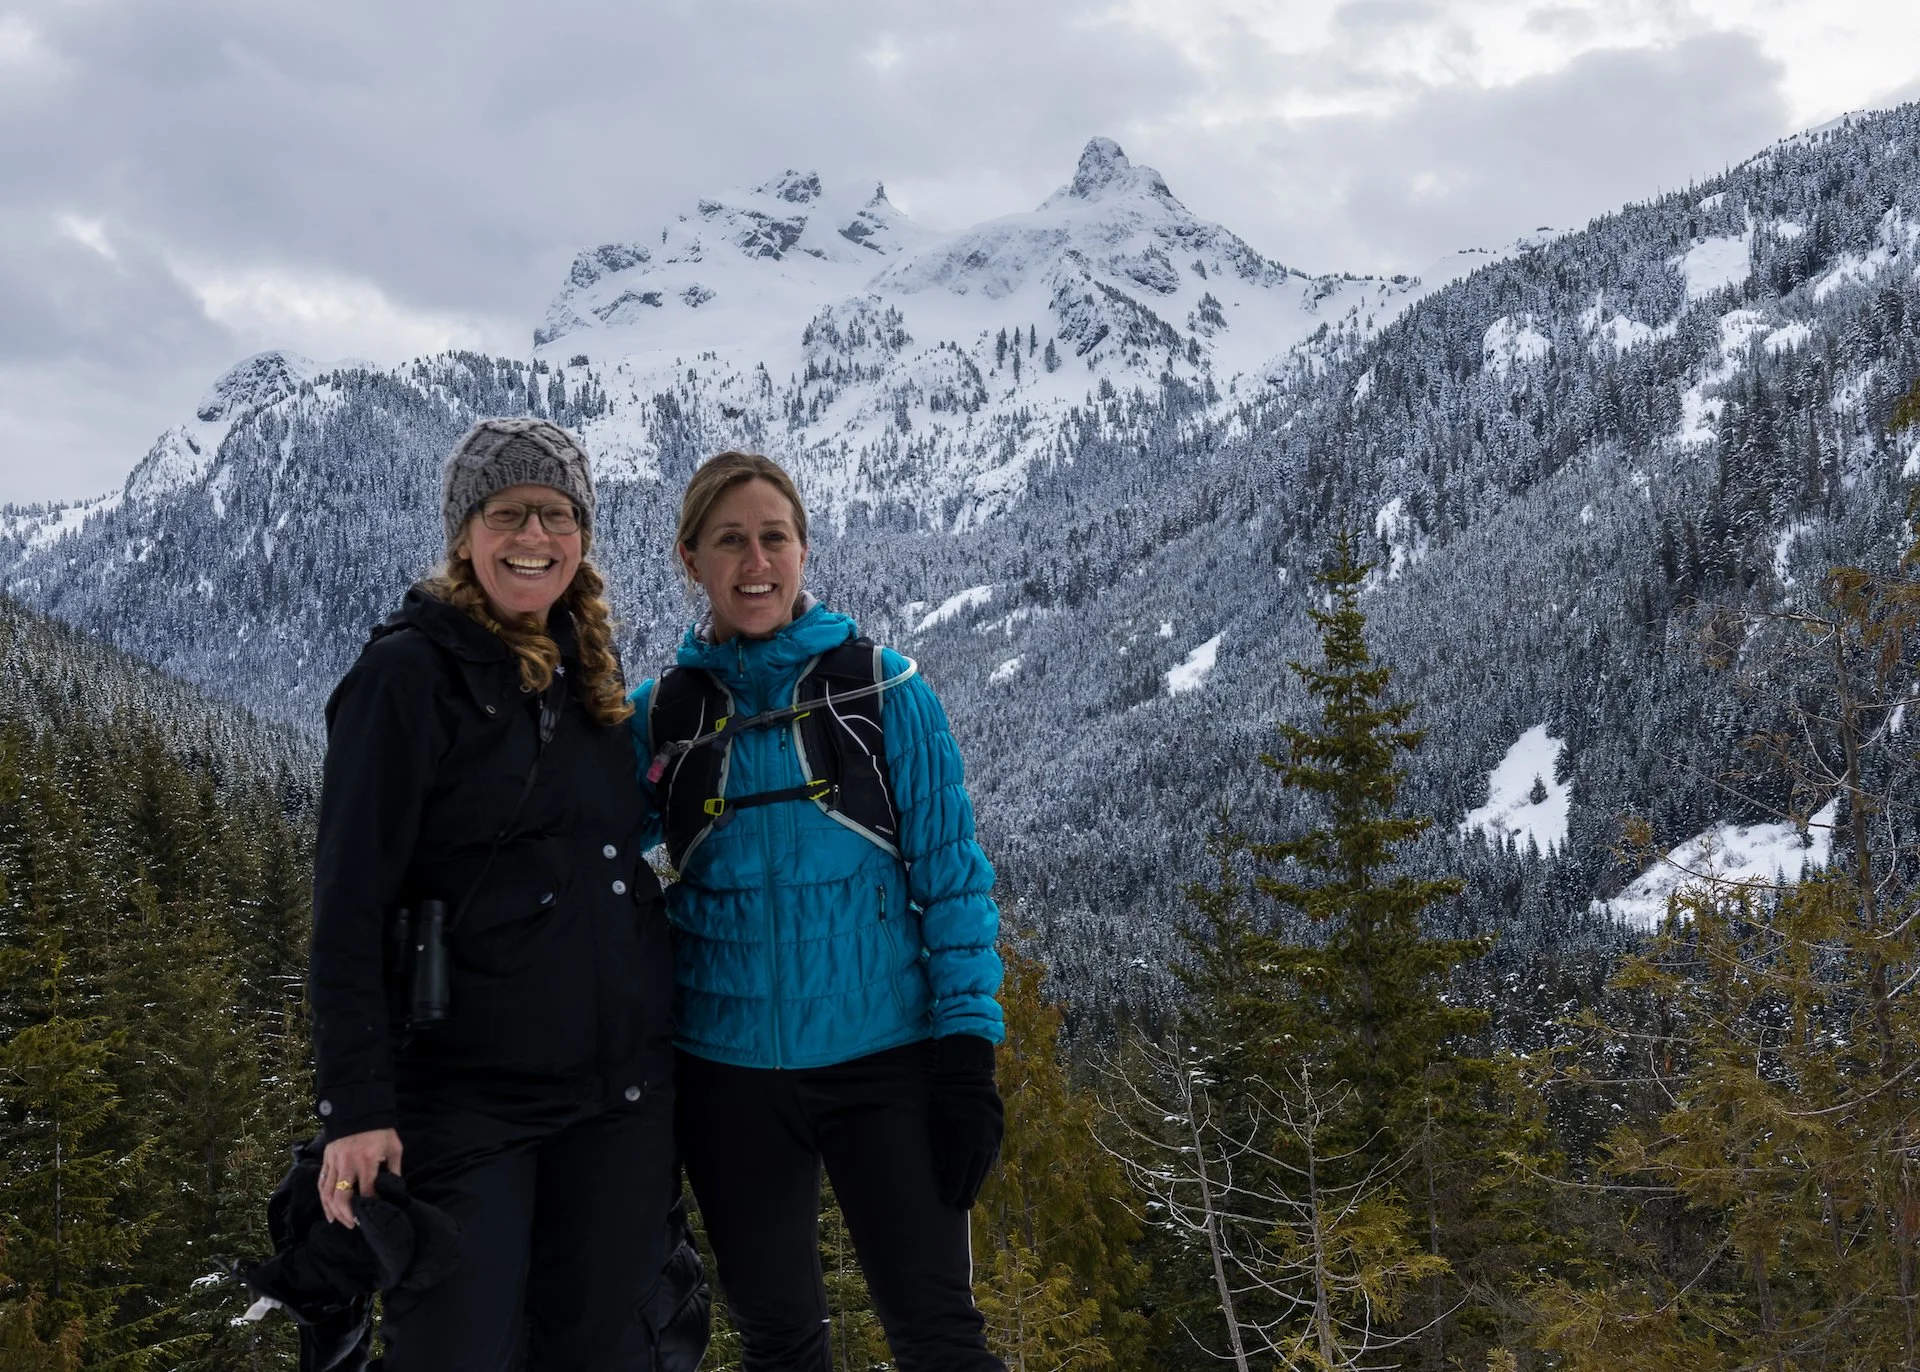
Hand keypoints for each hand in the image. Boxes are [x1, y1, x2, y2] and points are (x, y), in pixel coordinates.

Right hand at [318, 1128, 402, 1228]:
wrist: (359, 1109)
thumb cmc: (380, 1130)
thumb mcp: (394, 1147)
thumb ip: (394, 1169)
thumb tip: (395, 1189)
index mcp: (366, 1161)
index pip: (366, 1192)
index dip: (370, 1205)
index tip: (375, 1213)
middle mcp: (347, 1164)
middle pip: (341, 1197)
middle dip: (347, 1215)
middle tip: (354, 1225)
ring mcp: (334, 1162)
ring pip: (328, 1192)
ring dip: (333, 1210)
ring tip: (340, 1222)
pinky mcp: (327, 1159)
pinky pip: (322, 1183)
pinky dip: (323, 1198)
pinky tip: (327, 1210)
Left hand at [928, 1035, 1003, 1209]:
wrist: (968, 1076)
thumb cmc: (943, 1099)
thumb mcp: (935, 1123)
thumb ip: (938, 1150)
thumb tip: (939, 1173)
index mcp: (968, 1138)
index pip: (959, 1172)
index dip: (952, 1187)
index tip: (945, 1198)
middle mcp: (985, 1139)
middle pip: (975, 1173)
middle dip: (967, 1191)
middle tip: (960, 1207)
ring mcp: (995, 1135)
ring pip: (986, 1166)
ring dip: (978, 1182)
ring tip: (969, 1198)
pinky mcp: (999, 1132)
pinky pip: (992, 1156)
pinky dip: (985, 1169)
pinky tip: (978, 1178)